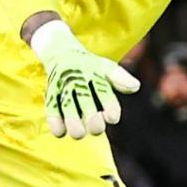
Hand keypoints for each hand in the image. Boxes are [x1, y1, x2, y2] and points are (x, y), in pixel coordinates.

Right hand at [31, 20, 140, 138]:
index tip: (112, 118)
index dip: (109, 106)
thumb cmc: (90, 66)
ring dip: (72, 122)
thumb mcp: (106, 68)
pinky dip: (54, 121)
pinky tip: (60, 132)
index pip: (104, 90)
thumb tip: (136, 87)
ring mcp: (63, 87)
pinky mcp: (50, 94)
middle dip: (91, 118)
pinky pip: (51, 108)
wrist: (61, 52)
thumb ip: (120, 78)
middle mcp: (79, 80)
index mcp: (96, 73)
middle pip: (85, 99)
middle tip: (97, 130)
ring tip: (79, 134)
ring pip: (67, 106)